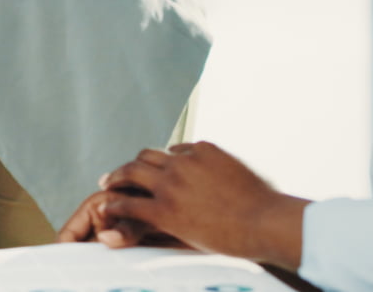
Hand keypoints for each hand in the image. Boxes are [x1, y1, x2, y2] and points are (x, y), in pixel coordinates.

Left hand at [68, 143, 308, 269]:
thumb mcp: (246, 176)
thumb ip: (228, 171)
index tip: (157, 172)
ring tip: (106, 183)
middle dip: (133, 164)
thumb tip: (235, 178)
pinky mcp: (164, 209)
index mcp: (203, 149)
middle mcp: (184, 160)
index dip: (165, 163)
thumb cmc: (265, 206)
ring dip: (117, 177)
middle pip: (148, 156)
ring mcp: (172, 183)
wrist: (266, 222)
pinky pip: (131, 204)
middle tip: (120, 172)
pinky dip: (115, 204)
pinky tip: (106, 207)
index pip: (175, 151)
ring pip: (133, 172)